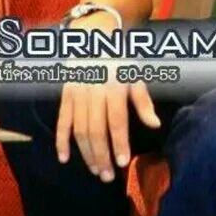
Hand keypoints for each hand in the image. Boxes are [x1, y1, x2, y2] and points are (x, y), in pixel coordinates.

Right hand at [55, 12, 160, 182]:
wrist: (95, 38)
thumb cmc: (121, 60)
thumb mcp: (136, 75)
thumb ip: (143, 101)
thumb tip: (155, 124)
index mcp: (114, 86)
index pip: (116, 121)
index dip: (119, 143)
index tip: (123, 162)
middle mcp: (94, 91)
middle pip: (96, 130)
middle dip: (102, 156)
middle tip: (108, 177)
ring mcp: (77, 93)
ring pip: (79, 129)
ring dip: (86, 153)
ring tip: (96, 171)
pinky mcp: (65, 94)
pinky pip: (62, 120)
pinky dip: (61, 140)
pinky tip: (64, 159)